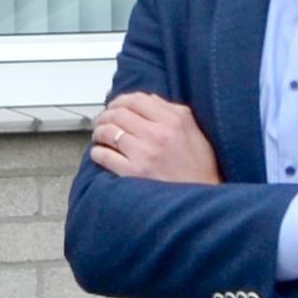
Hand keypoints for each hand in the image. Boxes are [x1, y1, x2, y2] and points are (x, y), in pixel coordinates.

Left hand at [87, 92, 219, 183]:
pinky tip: (99, 153)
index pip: (138, 99)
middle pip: (119, 114)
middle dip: (106, 115)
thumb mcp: (194, 131)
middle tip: (103, 121)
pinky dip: (97, 152)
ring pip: (108, 132)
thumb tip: (150, 99)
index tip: (116, 106)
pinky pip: (103, 155)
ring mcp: (143, 153)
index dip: (121, 100)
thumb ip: (173, 111)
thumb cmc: (198, 166)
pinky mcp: (132, 173)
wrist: (200, 197)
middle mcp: (157, 134)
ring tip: (100, 136)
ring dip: (99, 132)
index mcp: (174, 121)